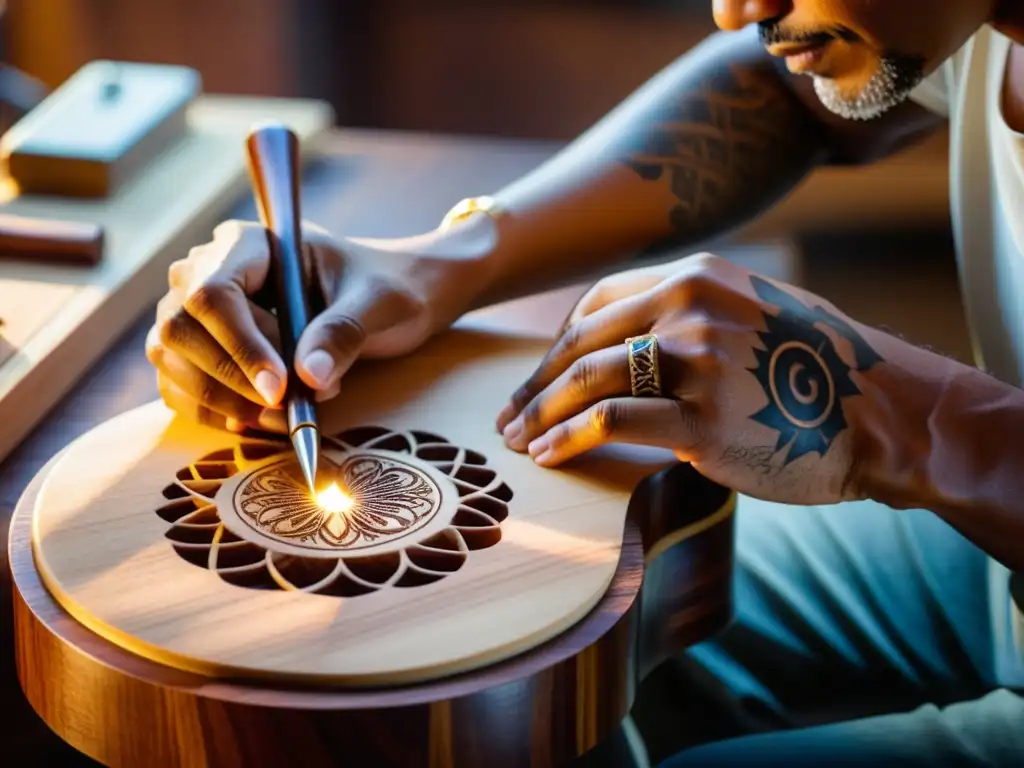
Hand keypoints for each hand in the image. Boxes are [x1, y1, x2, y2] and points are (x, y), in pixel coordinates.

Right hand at [147, 219, 484, 432]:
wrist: (390, 298)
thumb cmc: (386, 286)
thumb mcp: (379, 302)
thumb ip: (344, 332)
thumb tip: (309, 376)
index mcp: (250, 243)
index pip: (213, 292)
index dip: (240, 345)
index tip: (281, 388)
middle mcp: (209, 269)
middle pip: (180, 328)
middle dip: (232, 378)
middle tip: (291, 406)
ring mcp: (198, 311)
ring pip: (171, 359)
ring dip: (225, 400)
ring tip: (288, 416)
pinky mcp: (201, 348)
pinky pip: (179, 384)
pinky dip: (214, 412)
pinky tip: (260, 422)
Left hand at [496, 253, 890, 504]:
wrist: (885, 412)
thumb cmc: (817, 370)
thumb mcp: (756, 312)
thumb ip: (696, 314)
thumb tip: (634, 342)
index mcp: (700, 274)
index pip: (601, 302)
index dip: (561, 343)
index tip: (544, 376)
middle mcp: (691, 306)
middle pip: (583, 341)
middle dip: (537, 382)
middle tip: (509, 413)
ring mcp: (697, 359)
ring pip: (587, 379)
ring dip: (541, 412)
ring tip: (516, 440)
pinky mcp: (703, 417)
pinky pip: (611, 422)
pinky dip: (569, 438)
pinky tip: (549, 454)